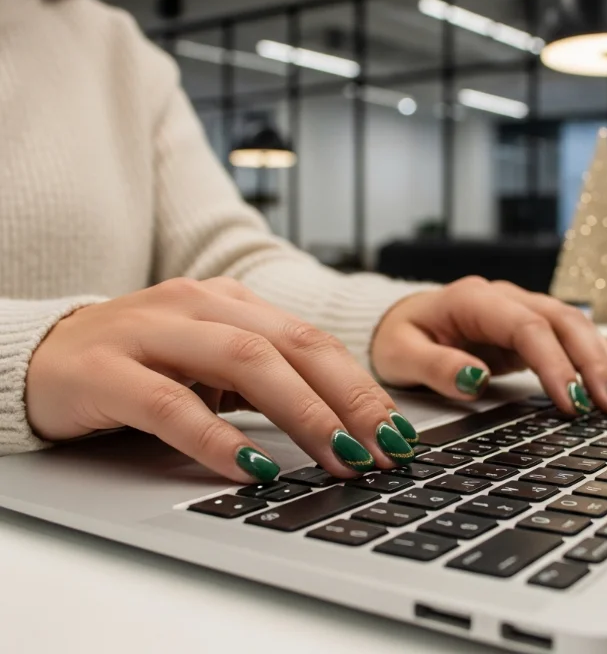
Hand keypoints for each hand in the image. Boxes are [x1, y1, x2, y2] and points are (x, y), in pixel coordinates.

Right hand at [26, 278, 418, 482]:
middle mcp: (200, 305)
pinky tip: (248, 468)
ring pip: (244, 362)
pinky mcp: (108, 371)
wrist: (46, 351)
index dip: (360, 385)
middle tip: (384, 447)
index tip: (396, 429)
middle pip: (292, 346)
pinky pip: (170, 404)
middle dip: (348, 398)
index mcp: (232, 302)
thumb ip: (263, 379)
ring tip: (338, 456)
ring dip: (301, 413)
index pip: (312, 340)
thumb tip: (336, 423)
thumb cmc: (142, 359)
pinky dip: (215, 438)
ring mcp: (154, 332)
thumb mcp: (211, 360)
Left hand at [371, 277, 606, 415]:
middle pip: (562, 319)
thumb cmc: (399, 336)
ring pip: (574, 324)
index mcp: (473, 299)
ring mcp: (519, 310)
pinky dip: (594, 359)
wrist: (401, 320)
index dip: (553, 362)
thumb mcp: (401, 354)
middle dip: (592, 361)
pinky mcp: (528, 328)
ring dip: (602, 359)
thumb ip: (435, 366)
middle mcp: (503, 298)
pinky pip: (569, 338)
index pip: (526, 326)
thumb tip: (474, 380)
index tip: (571, 401)